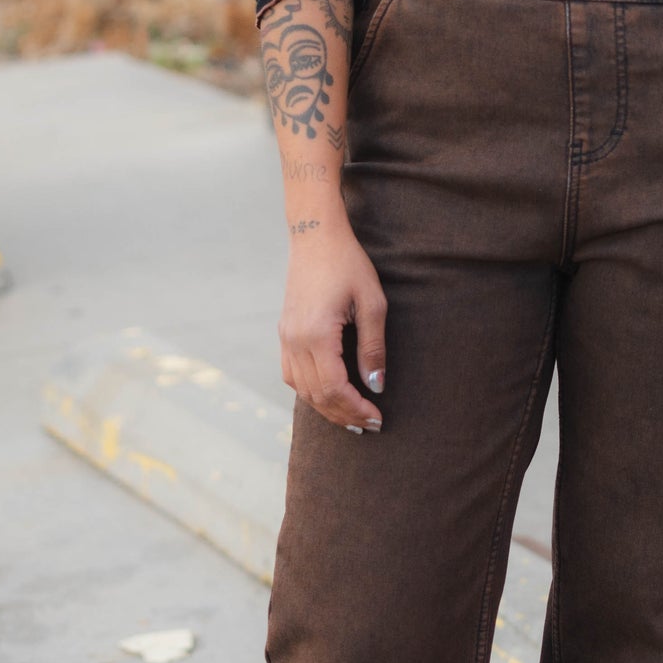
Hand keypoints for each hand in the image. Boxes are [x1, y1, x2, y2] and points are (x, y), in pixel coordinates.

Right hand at [280, 219, 386, 433]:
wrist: (315, 237)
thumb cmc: (349, 264)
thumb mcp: (372, 303)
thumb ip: (373, 347)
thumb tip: (376, 386)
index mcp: (317, 335)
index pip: (334, 389)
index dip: (356, 409)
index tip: (377, 418)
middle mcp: (295, 341)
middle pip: (316, 395)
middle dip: (343, 415)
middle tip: (369, 425)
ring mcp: (286, 337)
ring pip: (301, 389)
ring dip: (325, 408)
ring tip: (351, 417)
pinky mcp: (284, 332)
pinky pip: (291, 374)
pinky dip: (309, 391)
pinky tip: (327, 394)